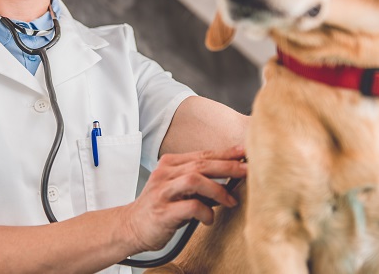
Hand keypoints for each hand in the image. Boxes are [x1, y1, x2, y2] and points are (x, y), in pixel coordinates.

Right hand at [120, 145, 246, 251]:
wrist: (131, 226)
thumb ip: (197, 180)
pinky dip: (205, 212)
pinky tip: (209, 219)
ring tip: (231, 201)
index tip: (245, 152)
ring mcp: (162, 192)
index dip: (225, 153)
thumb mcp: (176, 187)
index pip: (202, 154)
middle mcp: (165, 173)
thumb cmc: (160, 207)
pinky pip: (190, 206)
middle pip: (201, 164)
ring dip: (218, 190)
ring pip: (195, 180)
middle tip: (247, 171)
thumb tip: (229, 176)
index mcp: (169, 164)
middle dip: (228, 167)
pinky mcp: (163, 211)